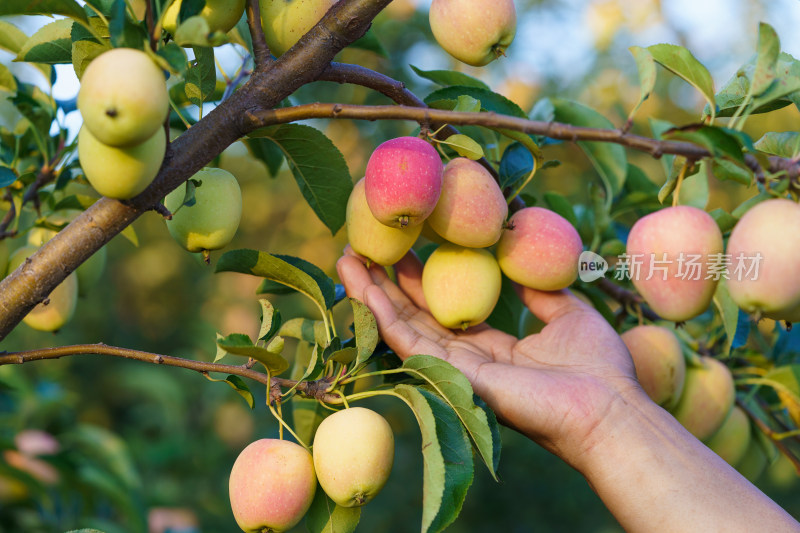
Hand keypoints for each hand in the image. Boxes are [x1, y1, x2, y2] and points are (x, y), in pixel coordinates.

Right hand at [336, 247, 644, 467]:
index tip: (404, 247)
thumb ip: (539, 290)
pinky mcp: (452, 376)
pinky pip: (409, 342)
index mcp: (493, 347)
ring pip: (401, 327)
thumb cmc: (597, 366)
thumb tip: (522, 260)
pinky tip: (364, 287)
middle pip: (415, 315)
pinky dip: (382, 315)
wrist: (608, 407)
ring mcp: (456, 370)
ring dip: (371, 294)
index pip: (445, 309)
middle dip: (386, 282)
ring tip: (347, 258)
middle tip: (361, 247)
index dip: (420, 278)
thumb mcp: (568, 313)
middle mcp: (467, 360)